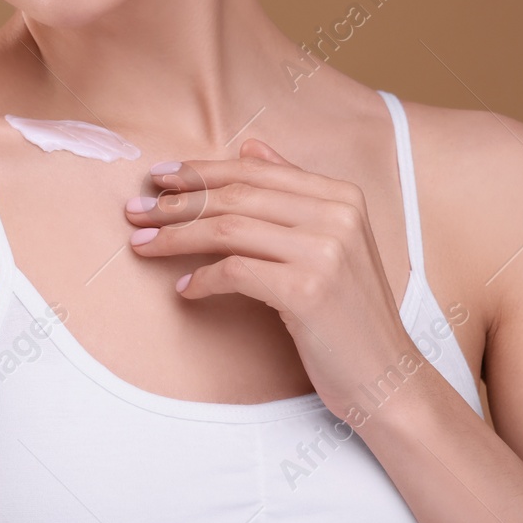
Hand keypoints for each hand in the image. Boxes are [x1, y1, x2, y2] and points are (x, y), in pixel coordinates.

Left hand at [124, 138, 422, 425]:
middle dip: (177, 203)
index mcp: (342, 195)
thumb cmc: (348, 311)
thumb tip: (250, 147)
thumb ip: (293, 191)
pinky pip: (235, 271)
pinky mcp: (308, 291)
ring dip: (177, 237)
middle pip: (236, 196)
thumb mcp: (330, 241)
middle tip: (135, 212)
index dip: (201, 171)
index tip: (159, 178)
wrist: (386, 376)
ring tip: (143, 246)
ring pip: (229, 229)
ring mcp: (325, 252)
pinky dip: (202, 279)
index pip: (255, 171)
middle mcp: (338, 215)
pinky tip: (184, 289)